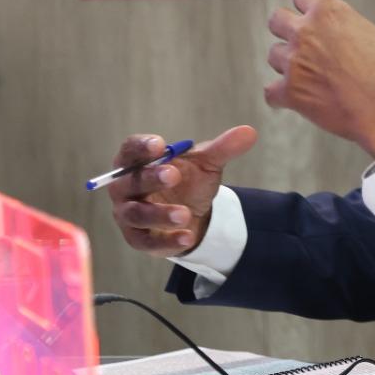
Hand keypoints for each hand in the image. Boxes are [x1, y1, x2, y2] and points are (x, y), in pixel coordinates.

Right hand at [108, 126, 256, 256]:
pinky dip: (167, 241)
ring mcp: (128, 215)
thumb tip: (249, 132)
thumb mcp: (207, 163)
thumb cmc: (187, 180)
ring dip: (158, 214)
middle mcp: (125, 187)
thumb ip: (223, 148)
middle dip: (150, 178)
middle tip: (173, 175)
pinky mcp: (138, 239)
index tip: (160, 144)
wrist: (191, 213)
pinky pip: (147, 242)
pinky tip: (187, 237)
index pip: (130, 150)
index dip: (141, 147)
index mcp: (137, 161)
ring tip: (184, 213)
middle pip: (129, 182)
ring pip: (135, 214)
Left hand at [264, 0, 374, 159]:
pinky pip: (271, 92)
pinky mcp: (290, 94)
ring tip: (305, 74)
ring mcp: (295, 64)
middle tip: (304, 43)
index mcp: (331, 13)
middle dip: (287, 29)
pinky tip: (295, 99)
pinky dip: (280, 96)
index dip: (309, 5)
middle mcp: (306, 33)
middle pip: (277, 19)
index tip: (315, 16)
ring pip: (273, 55)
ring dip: (286, 63)